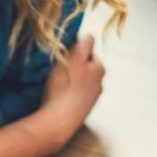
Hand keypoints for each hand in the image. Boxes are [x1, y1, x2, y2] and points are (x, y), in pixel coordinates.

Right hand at [27, 35, 104, 154]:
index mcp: (99, 69)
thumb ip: (84, 44)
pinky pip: (73, 94)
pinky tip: (57, 95)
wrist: (58, 121)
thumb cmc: (65, 87)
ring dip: (69, 78)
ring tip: (56, 83)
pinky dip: (67, 92)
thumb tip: (88, 35)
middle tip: (58, 67)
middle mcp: (99, 84)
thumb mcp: (75, 58)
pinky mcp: (81, 110)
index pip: (89, 49)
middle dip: (73, 64)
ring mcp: (91, 98)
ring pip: (78, 80)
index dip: (75, 48)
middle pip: (84, 65)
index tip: (64, 53)